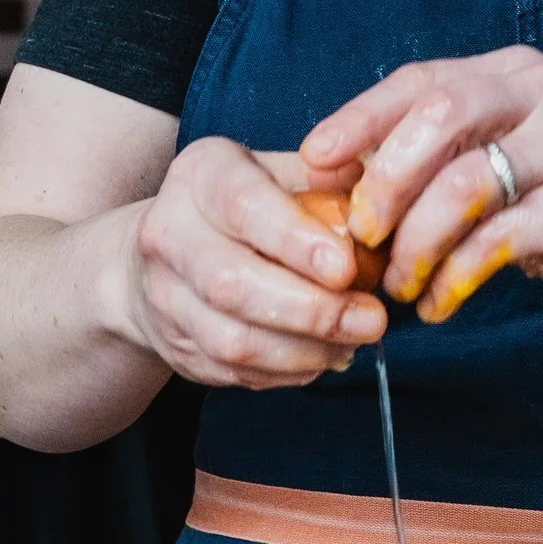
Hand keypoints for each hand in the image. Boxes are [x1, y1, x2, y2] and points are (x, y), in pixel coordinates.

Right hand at [125, 139, 388, 385]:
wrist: (164, 253)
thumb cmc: (241, 206)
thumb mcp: (277, 171)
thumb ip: (326, 178)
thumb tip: (378, 197)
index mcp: (200, 176)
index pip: (245, 207)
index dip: (296, 241)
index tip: (346, 268)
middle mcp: (169, 234)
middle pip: (232, 284)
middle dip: (311, 311)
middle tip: (371, 319)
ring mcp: (165, 297)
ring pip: (233, 340)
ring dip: (304, 351)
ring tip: (352, 342)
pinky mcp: (175, 346)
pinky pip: (234, 372)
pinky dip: (287, 372)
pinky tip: (321, 357)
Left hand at [301, 50, 542, 323]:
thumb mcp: (518, 161)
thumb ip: (452, 158)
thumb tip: (351, 185)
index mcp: (518, 74)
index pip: (422, 80)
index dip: (359, 118)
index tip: (313, 161)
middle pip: (438, 118)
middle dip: (384, 180)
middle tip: (361, 235)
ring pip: (464, 184)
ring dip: (417, 243)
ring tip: (402, 285)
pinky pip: (499, 240)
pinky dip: (457, 276)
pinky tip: (441, 303)